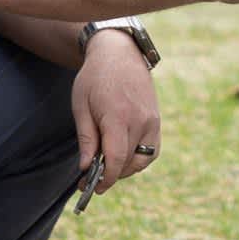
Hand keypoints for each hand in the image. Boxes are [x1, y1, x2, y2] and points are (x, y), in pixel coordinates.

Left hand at [72, 29, 161, 188]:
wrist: (119, 53)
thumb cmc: (95, 78)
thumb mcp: (81, 106)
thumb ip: (86, 139)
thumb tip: (86, 168)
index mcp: (118, 116)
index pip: (116, 158)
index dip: (105, 178)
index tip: (92, 187)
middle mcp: (140, 120)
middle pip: (128, 162)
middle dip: (110, 175)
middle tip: (91, 178)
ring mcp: (152, 120)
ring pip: (142, 160)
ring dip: (125, 168)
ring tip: (107, 165)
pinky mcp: (157, 120)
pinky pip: (152, 150)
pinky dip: (139, 159)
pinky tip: (123, 156)